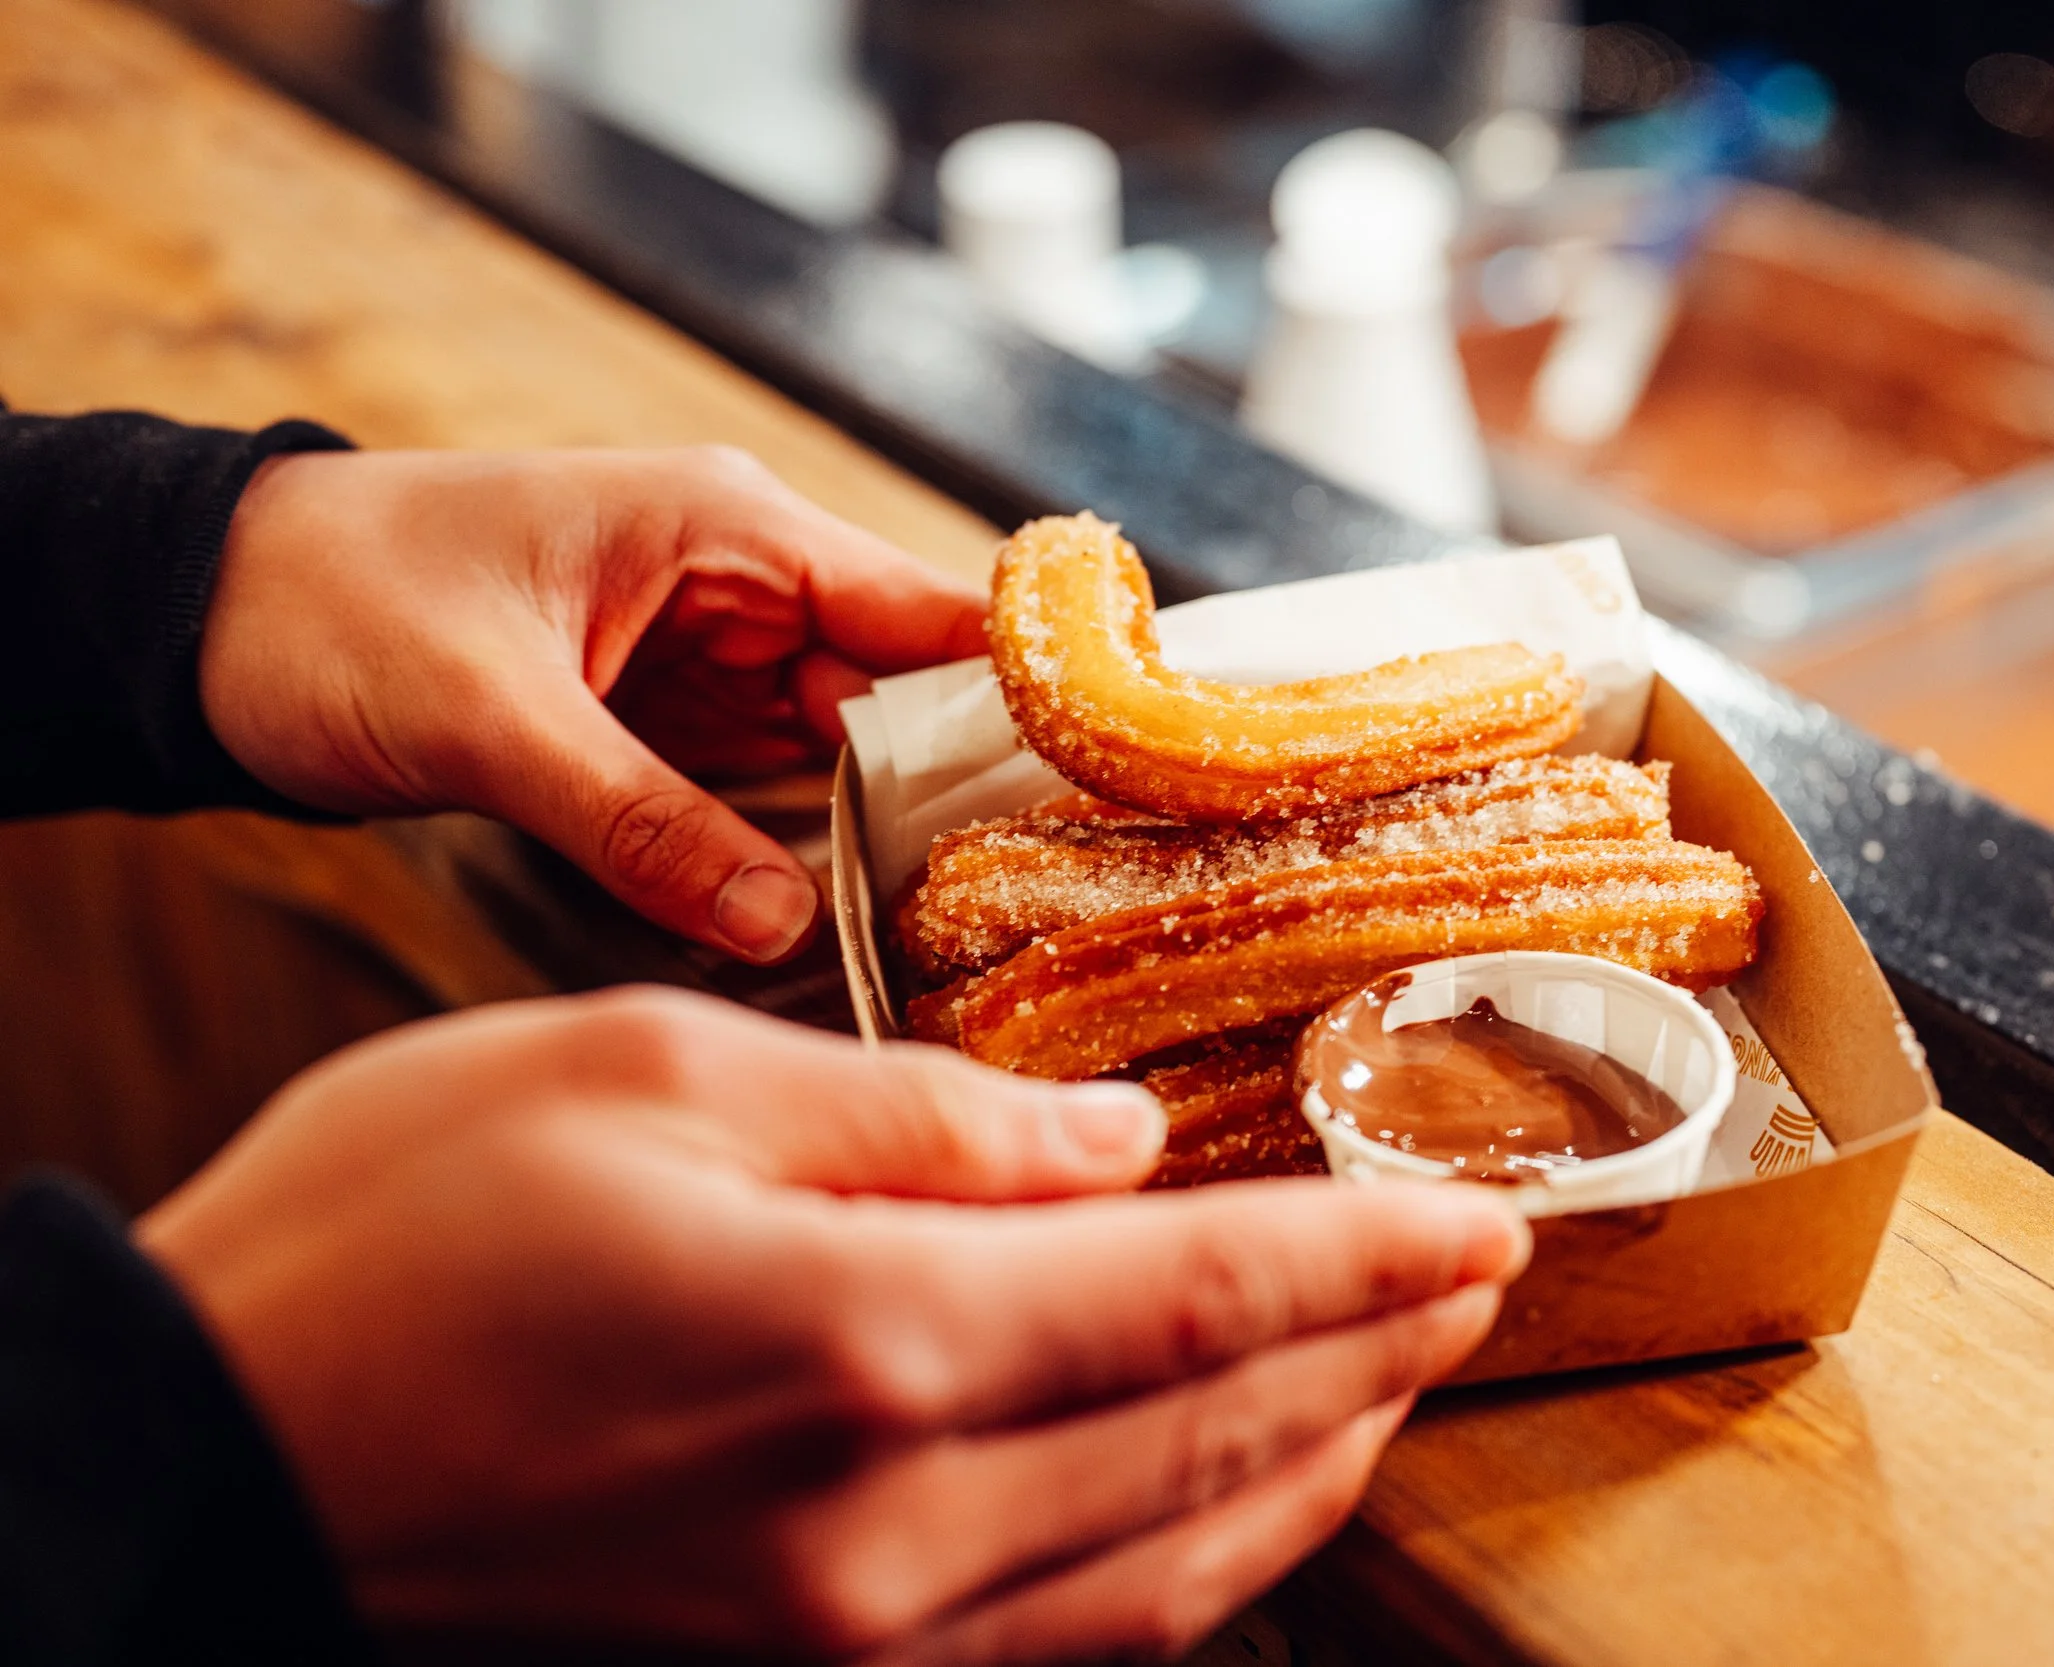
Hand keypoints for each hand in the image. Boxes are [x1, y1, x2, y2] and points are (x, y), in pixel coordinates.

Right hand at [139, 989, 1527, 1660]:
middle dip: (1372, 1354)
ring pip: (1172, 1565)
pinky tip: (1228, 1500)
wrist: (206, 1454)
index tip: (1479, 1219)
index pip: (1201, 1297)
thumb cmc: (390, 1237)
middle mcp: (891, 1524)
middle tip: (1472, 1275)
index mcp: (864, 1340)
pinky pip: (1065, 1642)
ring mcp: (850, 1632)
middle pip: (1218, 1437)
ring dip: (1309, 1466)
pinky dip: (1187, 1564)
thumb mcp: (645, 1078)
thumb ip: (912, 1113)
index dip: (1364, 1259)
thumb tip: (1104, 1140)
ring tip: (1391, 1378)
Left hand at [201, 447, 988, 963]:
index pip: (930, 602)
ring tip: (962, 929)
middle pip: (909, 692)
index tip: (1117, 773)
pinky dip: (801, 848)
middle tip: (1034, 905)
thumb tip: (780, 920)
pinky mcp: (665, 721)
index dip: (1031, 682)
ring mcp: (706, 656)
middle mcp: (741, 585)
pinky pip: (770, 789)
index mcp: (726, 528)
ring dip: (886, 833)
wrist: (201, 615)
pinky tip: (849, 919)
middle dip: (962, 792)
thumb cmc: (330, 607)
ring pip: (847, 752)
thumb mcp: (487, 718)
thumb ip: (636, 821)